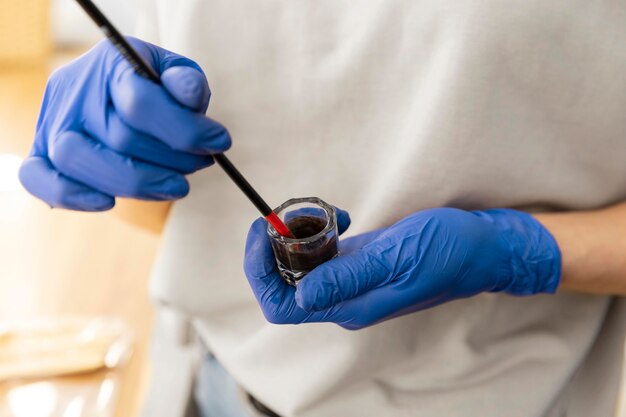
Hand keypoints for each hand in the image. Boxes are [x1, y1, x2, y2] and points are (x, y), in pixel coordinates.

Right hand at [19, 37, 229, 210]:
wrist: (117, 88)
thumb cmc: (155, 85)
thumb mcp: (177, 73)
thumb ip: (187, 83)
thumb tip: (189, 95)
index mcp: (110, 64)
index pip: (141, 103)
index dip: (186, 131)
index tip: (219, 142)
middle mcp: (75, 91)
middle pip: (118, 138)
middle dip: (172, 160)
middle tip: (201, 164)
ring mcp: (53, 122)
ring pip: (79, 160)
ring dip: (137, 183)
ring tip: (175, 186)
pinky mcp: (42, 151)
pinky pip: (38, 178)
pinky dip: (70, 195)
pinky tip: (108, 202)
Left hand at [244, 208, 560, 329]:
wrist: (484, 248)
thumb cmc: (448, 251)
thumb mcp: (396, 258)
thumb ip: (348, 277)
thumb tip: (299, 295)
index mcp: (351, 306)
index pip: (282, 305)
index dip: (260, 271)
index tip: (263, 230)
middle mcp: (346, 299)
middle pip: (284, 283)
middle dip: (272, 247)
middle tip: (282, 212)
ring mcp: (353, 281)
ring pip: (300, 265)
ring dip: (294, 235)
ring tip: (316, 210)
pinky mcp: (361, 263)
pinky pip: (322, 253)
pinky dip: (317, 231)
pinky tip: (338, 215)